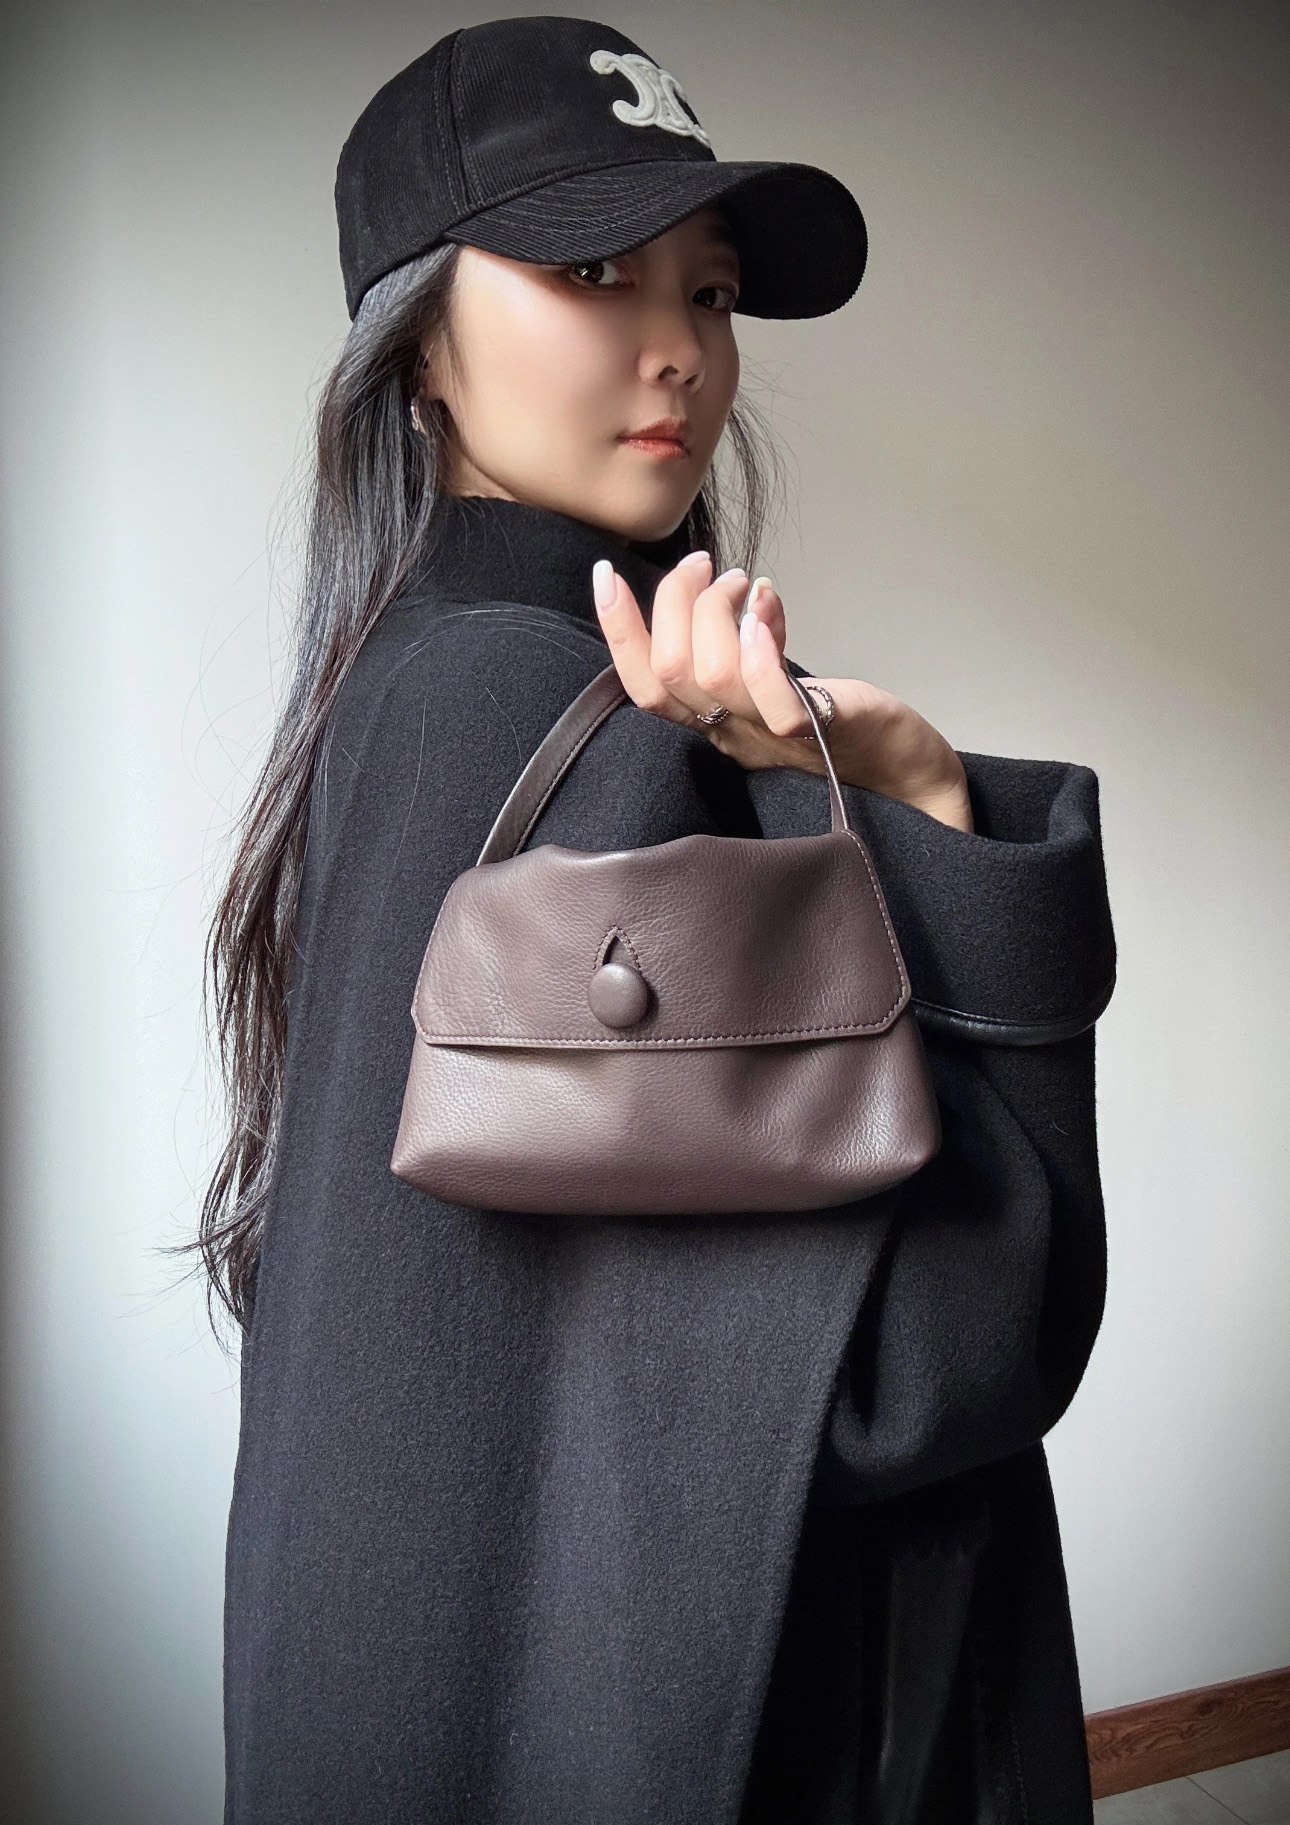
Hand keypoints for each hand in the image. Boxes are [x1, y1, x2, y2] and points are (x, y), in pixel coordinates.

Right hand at [592, 551, 973, 832]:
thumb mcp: (773, 683)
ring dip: (720, 608)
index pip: (646, 686)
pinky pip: (774, 700)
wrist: (907, 774)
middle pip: (670, 672)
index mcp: (715, 726)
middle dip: (675, 601)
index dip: (619, 632)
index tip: (607, 575)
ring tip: (745, 582)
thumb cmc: (841, 724)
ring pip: (712, 674)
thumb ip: (738, 647)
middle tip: (705, 566)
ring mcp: (775, 735)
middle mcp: (735, 735)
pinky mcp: (821, 730)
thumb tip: (717, 587)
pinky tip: (767, 608)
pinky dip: (761, 647)